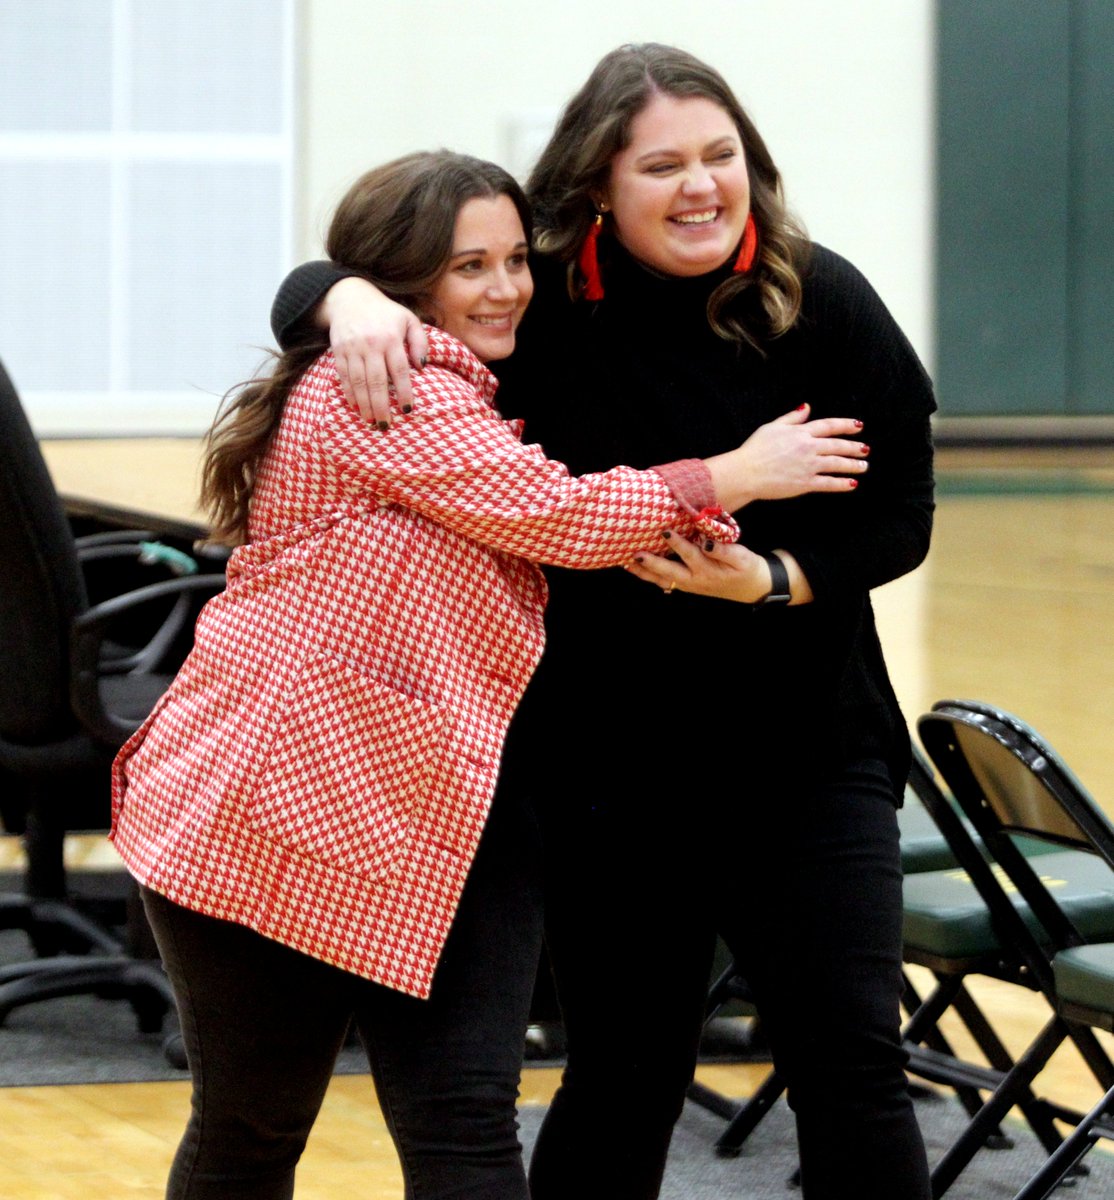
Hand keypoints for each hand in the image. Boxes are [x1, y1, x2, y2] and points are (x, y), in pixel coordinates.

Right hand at [324, 277, 429, 427]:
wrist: (349, 297)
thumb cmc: (386, 313)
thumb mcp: (409, 320)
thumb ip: (420, 342)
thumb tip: (421, 368)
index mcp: (390, 337)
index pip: (399, 370)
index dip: (403, 391)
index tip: (407, 410)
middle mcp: (370, 344)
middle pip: (376, 380)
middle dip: (381, 405)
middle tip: (386, 425)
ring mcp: (352, 348)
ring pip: (358, 381)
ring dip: (364, 404)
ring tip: (371, 421)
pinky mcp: (338, 351)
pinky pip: (343, 376)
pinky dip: (349, 393)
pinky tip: (355, 406)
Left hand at [626, 535, 812, 604]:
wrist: (750, 586)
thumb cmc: (745, 568)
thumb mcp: (741, 558)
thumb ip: (723, 550)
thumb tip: (705, 542)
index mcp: (707, 571)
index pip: (690, 555)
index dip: (677, 543)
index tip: (665, 531)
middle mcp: (693, 580)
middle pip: (668, 572)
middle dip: (651, 563)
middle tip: (634, 554)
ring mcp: (687, 584)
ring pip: (661, 580)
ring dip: (644, 572)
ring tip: (625, 563)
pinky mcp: (684, 583)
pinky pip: (663, 581)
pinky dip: (648, 575)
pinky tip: (634, 567)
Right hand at [704, 404, 868, 510]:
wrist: (746, 472)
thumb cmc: (754, 449)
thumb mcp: (772, 427)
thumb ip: (792, 418)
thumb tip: (807, 407)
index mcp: (800, 432)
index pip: (829, 426)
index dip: (846, 425)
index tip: (859, 426)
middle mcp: (808, 447)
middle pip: (837, 445)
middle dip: (854, 447)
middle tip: (866, 449)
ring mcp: (808, 466)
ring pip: (837, 463)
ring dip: (853, 465)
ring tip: (864, 466)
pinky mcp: (805, 483)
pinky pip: (828, 483)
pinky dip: (842, 484)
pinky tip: (852, 484)